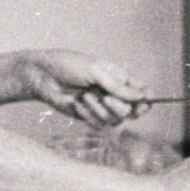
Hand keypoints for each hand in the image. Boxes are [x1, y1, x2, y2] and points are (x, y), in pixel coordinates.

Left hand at [19, 50, 146, 126]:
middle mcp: (113, 94)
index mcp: (119, 78)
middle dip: (118, 106)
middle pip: (132, 111)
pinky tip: (76, 103)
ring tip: (84, 95)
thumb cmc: (69, 66)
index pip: (142, 92)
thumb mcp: (96, 71)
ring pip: (114, 120)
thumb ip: (119, 86)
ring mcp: (102, 107)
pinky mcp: (89, 117)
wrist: (43, 76)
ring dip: (98, 109)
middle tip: (105, 97)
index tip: (142, 102)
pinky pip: (98, 124)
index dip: (145, 99)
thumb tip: (142, 96)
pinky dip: (87, 114)